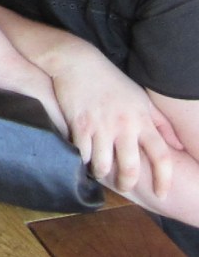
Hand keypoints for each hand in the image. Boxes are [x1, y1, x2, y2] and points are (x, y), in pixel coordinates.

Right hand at [47, 44, 181, 197]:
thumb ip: (161, 123)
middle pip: (130, 168)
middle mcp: (124, 125)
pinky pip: (82, 154)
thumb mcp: (141, 98)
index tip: (162, 193)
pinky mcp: (79, 124)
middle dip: (127, 183)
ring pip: (103, 165)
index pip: (162, 156)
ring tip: (100, 169)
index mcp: (142, 120)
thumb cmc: (112, 81)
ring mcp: (101, 126)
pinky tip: (84, 156)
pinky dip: (83, 160)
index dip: (164, 179)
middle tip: (124, 186)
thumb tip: (179, 147)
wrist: (78, 63)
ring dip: (101, 172)